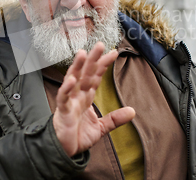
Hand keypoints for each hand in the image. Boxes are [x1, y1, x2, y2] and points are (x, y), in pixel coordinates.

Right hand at [53, 42, 135, 156]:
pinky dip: (66, 88)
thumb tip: (133, 111)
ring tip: (82, 53)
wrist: (65, 151)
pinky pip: (63, 97)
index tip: (113, 52)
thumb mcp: (101, 127)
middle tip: (100, 44)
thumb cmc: (78, 136)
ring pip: (72, 79)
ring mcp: (69, 101)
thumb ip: (115, 119)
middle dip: (93, 59)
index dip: (103, 64)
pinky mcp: (62, 111)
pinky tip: (72, 80)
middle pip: (86, 73)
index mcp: (86, 96)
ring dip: (77, 66)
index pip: (96, 76)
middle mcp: (78, 95)